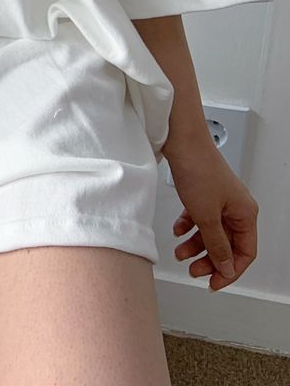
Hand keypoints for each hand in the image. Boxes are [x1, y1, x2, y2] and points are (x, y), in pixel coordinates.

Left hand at [167, 138, 257, 290]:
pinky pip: (199, 217)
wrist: (181, 140)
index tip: (214, 282)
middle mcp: (235, 206)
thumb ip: (216, 244)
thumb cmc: (198, 169)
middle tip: (194, 270)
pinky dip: (189, 226)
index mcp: (245, 213)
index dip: (230, 270)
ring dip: (196, 244)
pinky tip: (178, 230)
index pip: (245, 252)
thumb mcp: (206, 216)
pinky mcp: (203, 191)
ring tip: (180, 252)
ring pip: (211, 231)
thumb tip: (225, 266)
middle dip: (210, 259)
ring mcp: (219, 198)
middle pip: (227, 243)